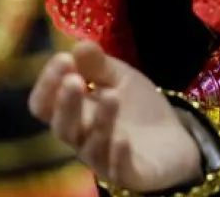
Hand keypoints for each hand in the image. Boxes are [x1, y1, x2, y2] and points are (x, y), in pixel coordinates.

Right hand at [28, 41, 202, 191]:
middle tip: (73, 80)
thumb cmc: (138, 108)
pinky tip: (123, 139)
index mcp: (74, 114)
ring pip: (91, 146)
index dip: (48, 84)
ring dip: (100, 121)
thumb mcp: (121, 79)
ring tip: (111, 96)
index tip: (62, 59)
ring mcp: (104, 159)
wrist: (174, 140)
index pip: (45, 105)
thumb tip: (78, 44)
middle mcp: (82, 139)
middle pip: (63, 127)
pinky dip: (119, 155)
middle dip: (66, 103)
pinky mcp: (128, 174)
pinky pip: (118, 169)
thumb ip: (99, 66)